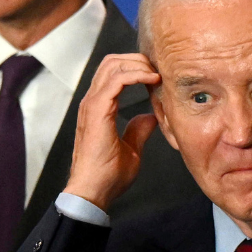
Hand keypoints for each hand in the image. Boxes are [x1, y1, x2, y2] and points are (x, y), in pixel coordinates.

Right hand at [66, 53, 160, 209]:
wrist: (93, 192)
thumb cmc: (107, 176)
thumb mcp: (131, 149)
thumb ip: (138, 130)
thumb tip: (150, 117)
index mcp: (98, 108)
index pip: (113, 72)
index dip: (135, 67)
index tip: (157, 75)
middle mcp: (92, 102)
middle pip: (112, 62)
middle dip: (137, 60)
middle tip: (159, 69)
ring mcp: (92, 105)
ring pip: (113, 65)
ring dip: (138, 64)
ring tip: (157, 73)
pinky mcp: (97, 111)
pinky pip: (117, 80)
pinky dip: (136, 74)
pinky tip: (152, 80)